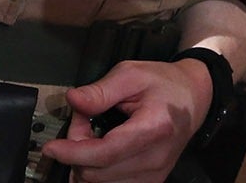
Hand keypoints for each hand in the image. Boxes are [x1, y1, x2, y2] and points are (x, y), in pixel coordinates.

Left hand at [41, 57, 210, 182]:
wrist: (194, 98)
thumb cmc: (163, 83)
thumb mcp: (131, 74)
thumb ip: (101, 90)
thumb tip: (72, 100)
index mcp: (153, 129)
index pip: (105, 153)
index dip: (73, 153)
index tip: (51, 147)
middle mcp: (156, 160)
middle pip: (99, 173)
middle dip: (77, 152)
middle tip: (81, 121)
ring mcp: (155, 175)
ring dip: (86, 163)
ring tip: (91, 134)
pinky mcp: (152, 182)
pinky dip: (97, 172)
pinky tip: (99, 151)